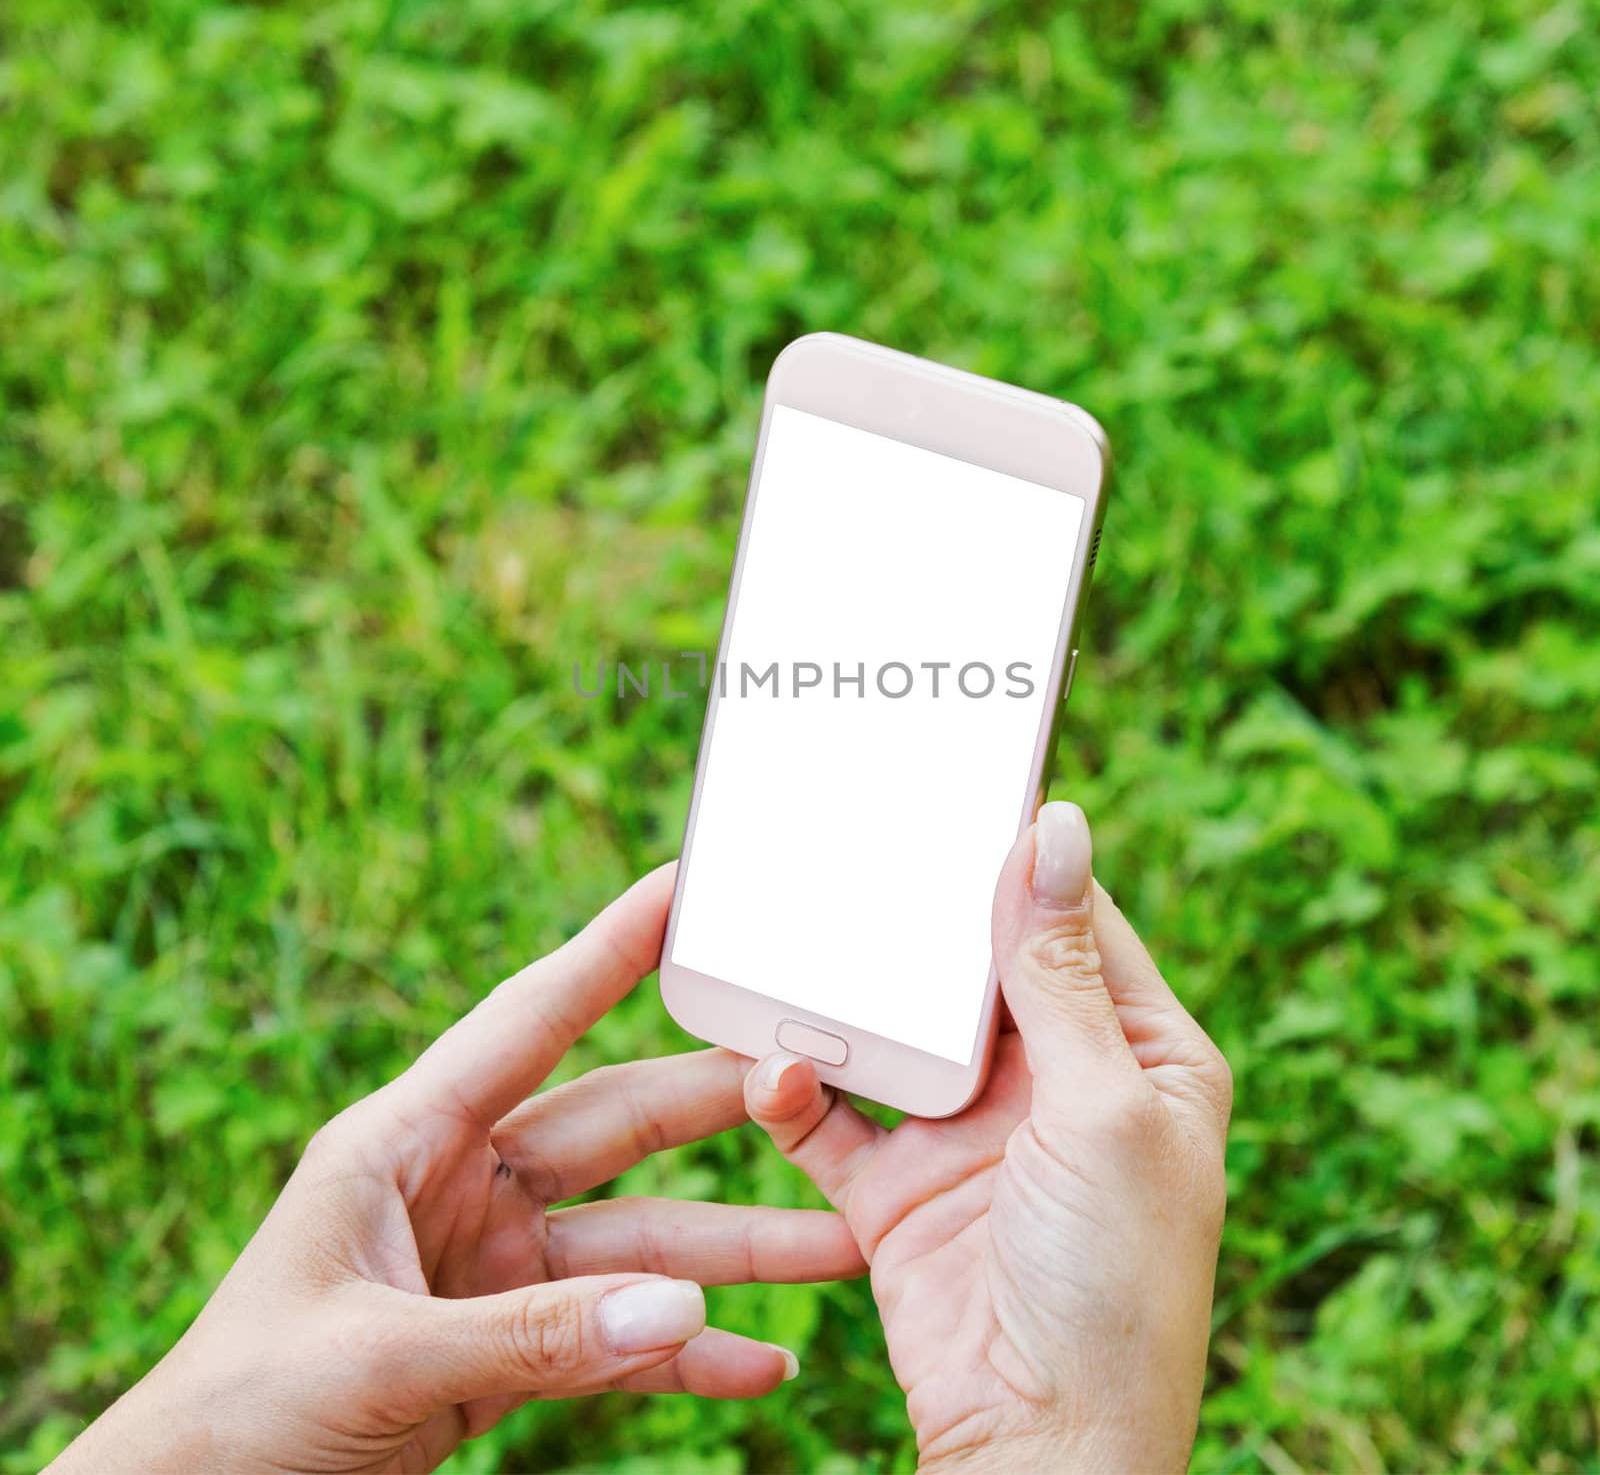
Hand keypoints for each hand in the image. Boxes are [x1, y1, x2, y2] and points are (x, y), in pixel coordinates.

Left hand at [53, 865, 862, 1474]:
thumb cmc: (237, 1413)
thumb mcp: (376, 1359)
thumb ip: (531, 1336)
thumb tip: (681, 1311)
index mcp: (405, 1141)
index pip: (530, 1022)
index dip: (610, 949)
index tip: (688, 885)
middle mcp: (463, 1185)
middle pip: (620, 1125)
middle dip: (721, 1107)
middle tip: (815, 1081)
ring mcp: (493, 1266)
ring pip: (642, 1240)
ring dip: (737, 1252)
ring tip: (840, 1248)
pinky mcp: (513, 1344)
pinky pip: (621, 1338)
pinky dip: (688, 1351)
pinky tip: (758, 1363)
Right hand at [745, 803, 1230, 1472]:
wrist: (1040, 1449)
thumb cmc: (1114, 1284)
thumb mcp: (1102, 1108)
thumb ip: (1058, 972)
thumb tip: (1057, 827)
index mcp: (1137, 1052)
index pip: (1072, 920)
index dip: (1016, 856)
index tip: (954, 784)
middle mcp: (1052, 1081)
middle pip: (970, 965)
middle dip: (913, 918)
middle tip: (853, 843)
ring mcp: (968, 1132)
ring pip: (891, 1029)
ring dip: (844, 997)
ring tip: (792, 945)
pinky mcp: (895, 1186)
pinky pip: (830, 1114)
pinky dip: (794, 1089)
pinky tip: (771, 1068)